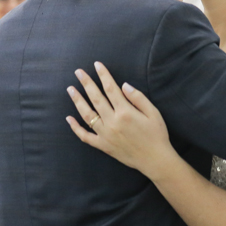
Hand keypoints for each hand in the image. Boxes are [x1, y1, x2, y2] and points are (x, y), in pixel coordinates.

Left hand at [67, 62, 173, 178]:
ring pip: (87, 115)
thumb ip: (138, 97)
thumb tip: (123, 85)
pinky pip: (85, 136)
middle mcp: (112, 122)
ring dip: (77, 101)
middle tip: (78, 72)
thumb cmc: (157, 135)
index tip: (97, 65)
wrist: (154, 160)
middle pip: (96, 98)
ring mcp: (105, 134)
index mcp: (125, 112)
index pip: (111, 88)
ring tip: (70, 89)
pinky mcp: (103, 146)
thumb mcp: (153, 113)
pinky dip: (75, 128)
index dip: (103, 75)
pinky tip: (69, 118)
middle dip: (86, 83)